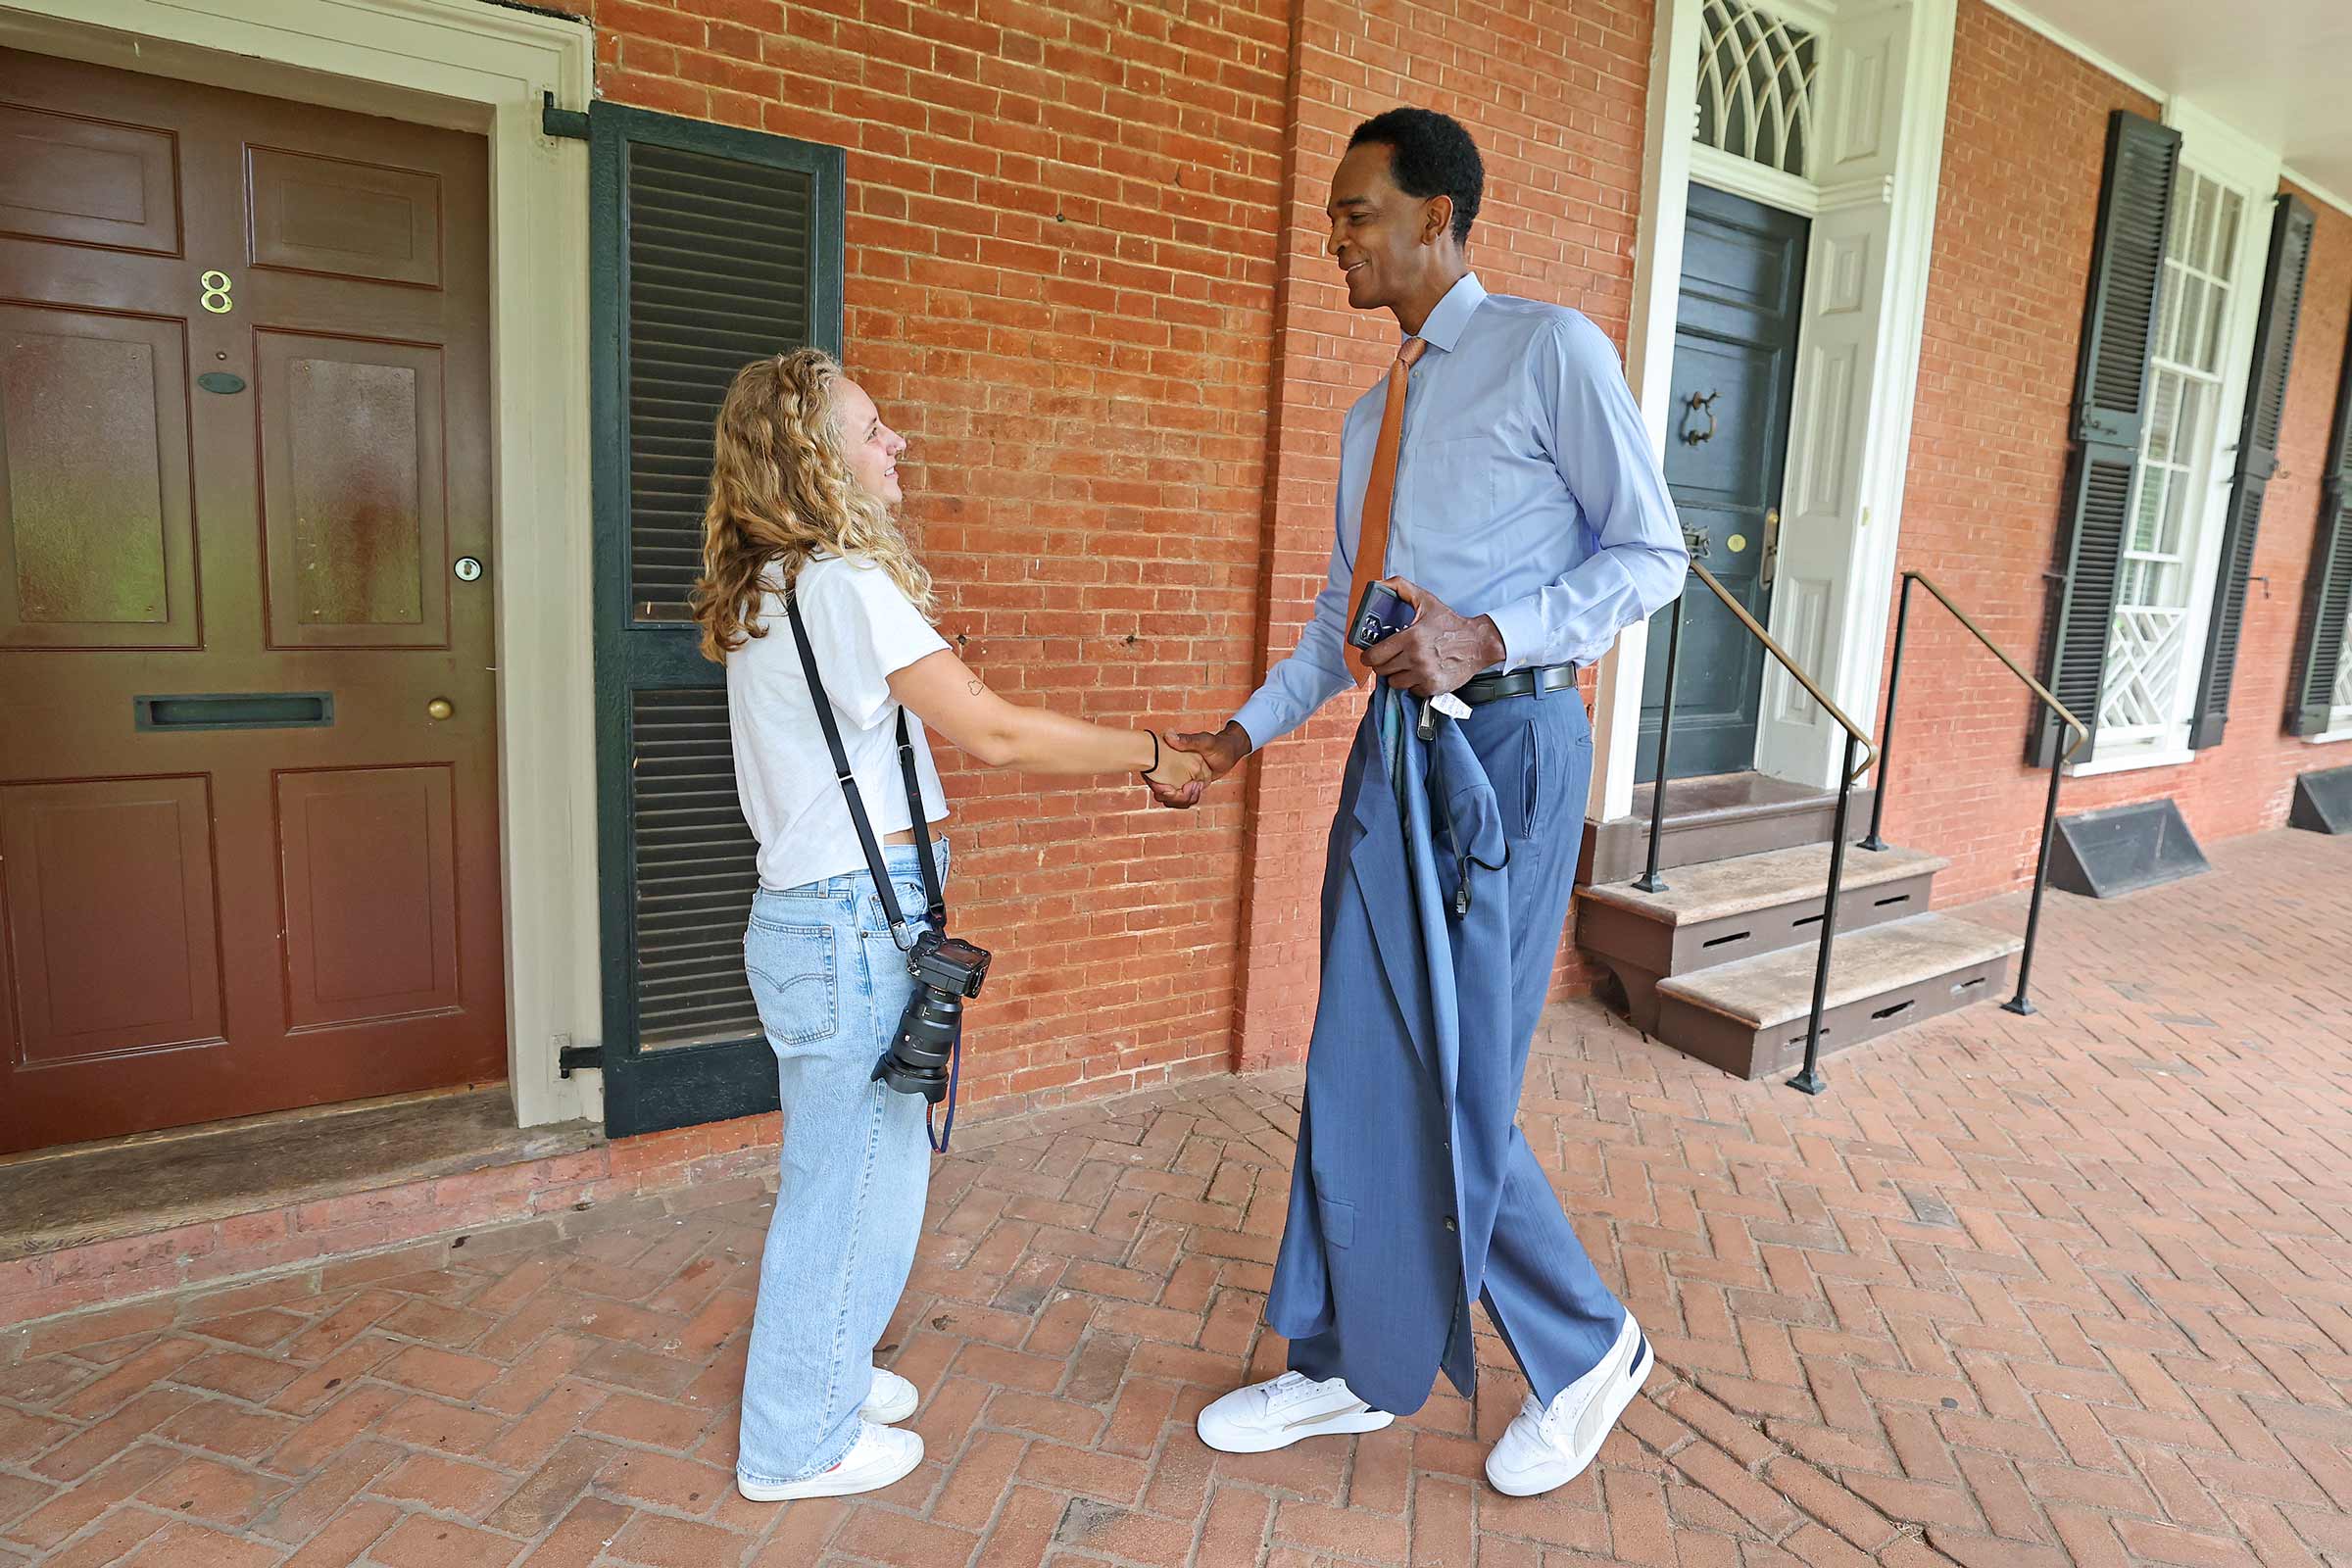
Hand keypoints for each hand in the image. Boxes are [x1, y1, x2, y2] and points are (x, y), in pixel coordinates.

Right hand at [1149, 721, 1250, 808]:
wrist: (1229, 752)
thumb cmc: (1217, 744)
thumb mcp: (1204, 741)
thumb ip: (1187, 740)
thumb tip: (1168, 735)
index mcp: (1166, 757)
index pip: (1152, 776)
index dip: (1158, 787)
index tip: (1172, 788)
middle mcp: (1168, 769)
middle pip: (1160, 792)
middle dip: (1174, 797)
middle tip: (1194, 785)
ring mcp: (1176, 779)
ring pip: (1169, 799)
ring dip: (1182, 799)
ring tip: (1198, 786)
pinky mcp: (1184, 786)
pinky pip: (1180, 801)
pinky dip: (1188, 800)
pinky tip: (1198, 789)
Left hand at [1364, 578, 1504, 697]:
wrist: (1478, 643)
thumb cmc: (1451, 624)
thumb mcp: (1426, 600)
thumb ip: (1401, 588)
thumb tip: (1379, 584)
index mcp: (1410, 638)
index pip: (1374, 655)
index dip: (1369, 656)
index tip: (1370, 655)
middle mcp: (1416, 658)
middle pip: (1382, 670)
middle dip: (1383, 664)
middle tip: (1391, 657)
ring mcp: (1424, 674)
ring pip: (1395, 683)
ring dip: (1397, 675)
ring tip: (1407, 664)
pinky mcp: (1433, 687)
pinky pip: (1411, 690)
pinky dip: (1413, 683)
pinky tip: (1420, 672)